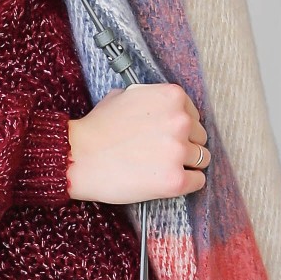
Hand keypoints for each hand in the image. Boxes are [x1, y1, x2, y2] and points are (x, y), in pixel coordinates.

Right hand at [66, 84, 208, 204]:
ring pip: (202, 159)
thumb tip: (161, 107)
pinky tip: (171, 181)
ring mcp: (179, 151)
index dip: (181, 127)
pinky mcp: (175, 180)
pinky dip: (188, 182)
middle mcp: (181, 121)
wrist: (78, 157)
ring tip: (165, 167)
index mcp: (172, 97)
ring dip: (187, 164)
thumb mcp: (123, 96)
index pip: (193, 114)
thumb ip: (149, 99)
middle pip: (200, 137)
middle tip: (163, 153)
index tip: (169, 135)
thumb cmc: (96, 129)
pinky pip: (197, 181)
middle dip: (186, 145)